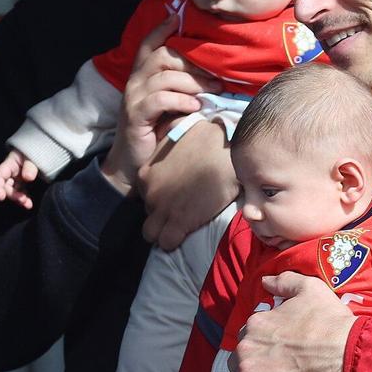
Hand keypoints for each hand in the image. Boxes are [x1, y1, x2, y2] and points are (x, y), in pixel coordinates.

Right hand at [0, 148, 40, 209]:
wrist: (43, 150)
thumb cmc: (35, 151)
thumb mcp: (32, 156)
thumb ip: (30, 166)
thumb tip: (27, 178)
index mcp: (10, 163)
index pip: (0, 175)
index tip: (1, 197)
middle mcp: (11, 172)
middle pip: (6, 186)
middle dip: (13, 195)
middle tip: (22, 200)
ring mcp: (17, 178)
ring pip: (14, 191)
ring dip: (19, 199)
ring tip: (28, 205)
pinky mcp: (23, 182)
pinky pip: (21, 192)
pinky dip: (24, 198)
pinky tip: (29, 204)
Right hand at [100, 19, 209, 193]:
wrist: (133, 162)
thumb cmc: (157, 131)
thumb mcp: (170, 105)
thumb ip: (183, 88)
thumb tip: (215, 76)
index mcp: (142, 75)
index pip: (149, 44)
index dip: (161, 29)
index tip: (178, 17)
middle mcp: (135, 81)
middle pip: (164, 56)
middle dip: (194, 63)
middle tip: (217, 78)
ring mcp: (134, 97)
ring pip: (165, 76)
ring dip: (192, 83)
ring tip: (211, 92)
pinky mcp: (136, 115)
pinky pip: (160, 99)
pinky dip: (180, 101)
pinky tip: (194, 107)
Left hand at [140, 119, 237, 249]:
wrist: (227, 150)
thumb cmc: (207, 138)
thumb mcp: (176, 131)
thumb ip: (166, 136)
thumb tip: (169, 127)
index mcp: (146, 173)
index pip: (145, 194)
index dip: (160, 196)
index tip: (176, 195)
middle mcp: (150, 193)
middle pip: (148, 213)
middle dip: (162, 214)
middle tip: (181, 209)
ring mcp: (163, 209)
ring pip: (151, 234)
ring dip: (163, 233)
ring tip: (180, 227)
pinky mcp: (179, 222)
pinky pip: (167, 243)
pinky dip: (174, 242)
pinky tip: (186, 234)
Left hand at [231, 273, 356, 371]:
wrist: (347, 357)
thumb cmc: (331, 324)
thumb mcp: (311, 290)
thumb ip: (284, 282)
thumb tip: (264, 282)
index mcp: (256, 323)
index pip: (247, 336)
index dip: (260, 345)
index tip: (274, 353)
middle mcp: (246, 347)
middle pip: (238, 360)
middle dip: (251, 366)